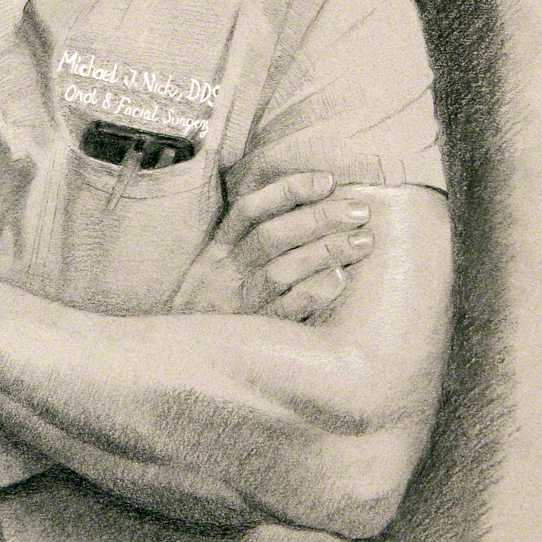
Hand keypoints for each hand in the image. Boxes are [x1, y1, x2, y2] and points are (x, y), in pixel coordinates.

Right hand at [171, 171, 372, 319]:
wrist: (178, 361)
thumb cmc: (207, 308)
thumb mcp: (213, 269)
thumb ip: (244, 240)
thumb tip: (299, 205)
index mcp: (216, 251)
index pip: (249, 210)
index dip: (289, 191)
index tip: (328, 180)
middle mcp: (225, 273)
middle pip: (271, 235)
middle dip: (318, 218)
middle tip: (359, 210)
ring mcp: (238, 305)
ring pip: (281, 270)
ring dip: (325, 251)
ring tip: (363, 241)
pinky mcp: (254, 335)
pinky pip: (285, 312)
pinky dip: (312, 292)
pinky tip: (338, 279)